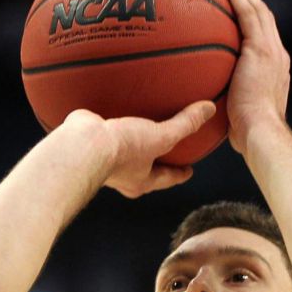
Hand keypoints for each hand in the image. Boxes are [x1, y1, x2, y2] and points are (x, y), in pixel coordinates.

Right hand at [62, 102, 216, 197]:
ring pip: (124, 154)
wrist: (81, 144)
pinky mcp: (90, 145)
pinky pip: (104, 137)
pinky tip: (110, 117)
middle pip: (145, 169)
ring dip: (132, 145)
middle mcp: (123, 175)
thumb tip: (209, 110)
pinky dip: (110, 129)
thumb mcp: (161, 137)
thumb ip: (185, 124)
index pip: (168, 178)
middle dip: (155, 161)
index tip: (189, 170)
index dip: (180, 173)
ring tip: (138, 132)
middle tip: (165, 153)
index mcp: (142, 181)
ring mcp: (104, 161)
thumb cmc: (122, 149)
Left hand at [219, 0, 289, 155]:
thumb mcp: (239, 115)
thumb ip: (228, 105)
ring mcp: (271, 51)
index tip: (240, 11)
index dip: (255, 22)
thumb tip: (208, 110)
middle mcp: (278, 56)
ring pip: (259, 10)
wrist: (261, 131)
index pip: (266, 39)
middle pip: (266, 19)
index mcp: (276, 71)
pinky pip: (248, 13)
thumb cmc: (248, 134)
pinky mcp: (261, 48)